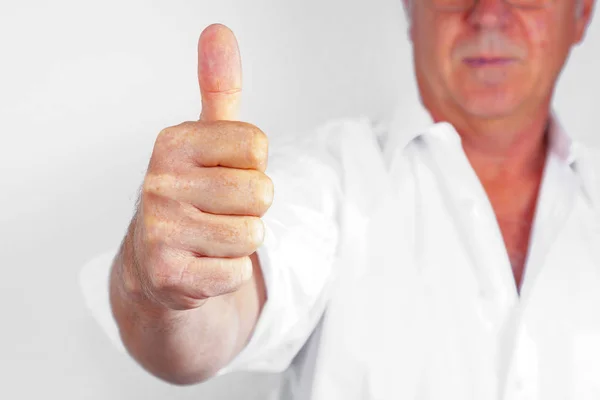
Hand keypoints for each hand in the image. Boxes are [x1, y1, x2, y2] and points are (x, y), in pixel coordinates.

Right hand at [128, 24, 272, 310]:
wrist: (153, 260)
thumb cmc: (192, 192)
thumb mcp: (205, 138)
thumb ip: (218, 87)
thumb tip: (218, 30)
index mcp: (172, 143)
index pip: (258, 146)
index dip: (252, 165)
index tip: (224, 174)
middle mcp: (159, 183)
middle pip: (261, 192)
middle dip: (251, 207)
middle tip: (219, 210)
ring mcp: (160, 231)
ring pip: (253, 235)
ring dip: (241, 241)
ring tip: (210, 236)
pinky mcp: (168, 275)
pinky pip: (237, 272)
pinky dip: (228, 273)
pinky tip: (201, 263)